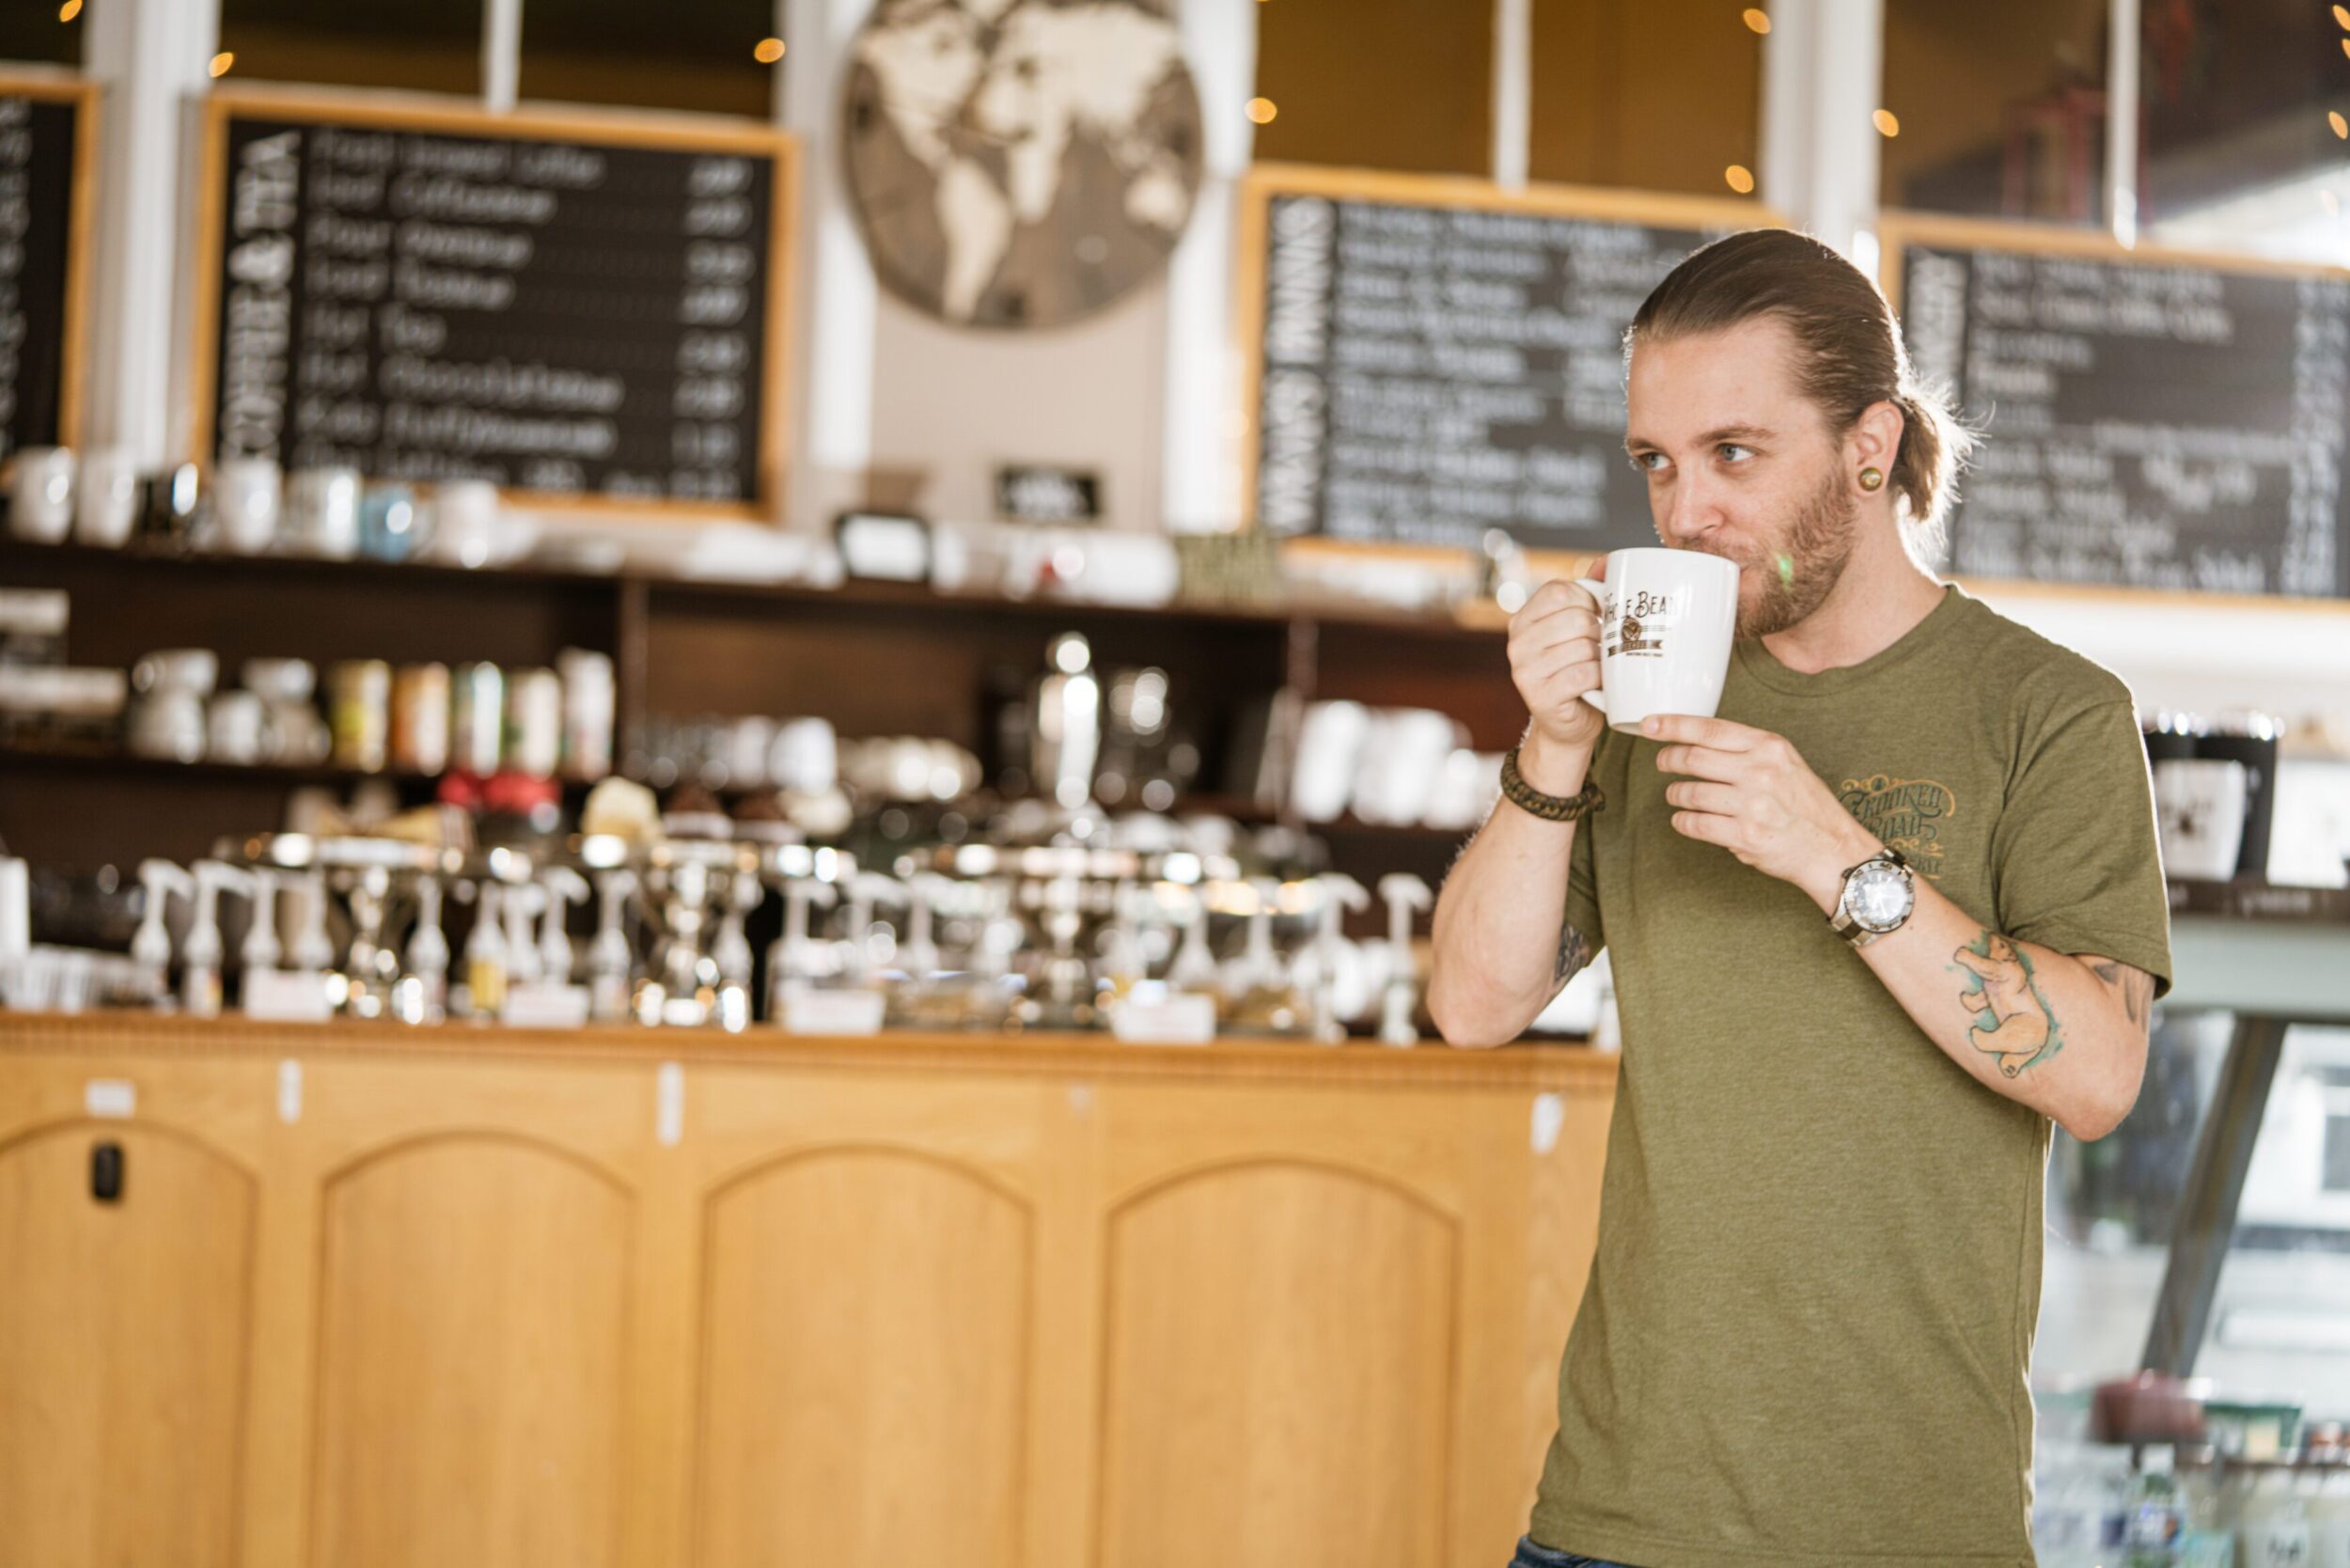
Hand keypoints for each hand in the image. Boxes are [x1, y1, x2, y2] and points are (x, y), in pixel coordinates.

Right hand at [1507, 578, 1604, 759]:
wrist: (1568, 724)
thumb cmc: (1578, 671)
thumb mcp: (1577, 630)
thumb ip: (1589, 594)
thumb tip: (1610, 561)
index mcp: (1522, 619)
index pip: (1560, 590)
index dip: (1589, 601)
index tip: (1596, 618)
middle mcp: (1517, 643)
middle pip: (1575, 618)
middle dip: (1599, 633)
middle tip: (1600, 649)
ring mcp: (1524, 671)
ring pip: (1583, 647)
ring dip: (1602, 659)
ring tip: (1599, 667)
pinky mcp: (1540, 697)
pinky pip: (1584, 674)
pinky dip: (1599, 679)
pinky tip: (1598, 684)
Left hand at [1645, 714, 1881, 910]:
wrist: (1832, 848)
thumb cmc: (1806, 805)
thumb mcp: (1785, 762)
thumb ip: (1747, 749)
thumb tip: (1698, 739)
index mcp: (1770, 747)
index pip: (1710, 729)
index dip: (1673, 725)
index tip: (1649, 724)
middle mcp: (1761, 772)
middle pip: (1692, 758)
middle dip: (1668, 759)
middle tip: (1662, 763)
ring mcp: (1753, 805)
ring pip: (1689, 792)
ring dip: (1674, 794)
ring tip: (1676, 795)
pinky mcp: (1745, 835)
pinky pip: (1695, 824)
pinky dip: (1682, 821)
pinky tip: (1683, 819)